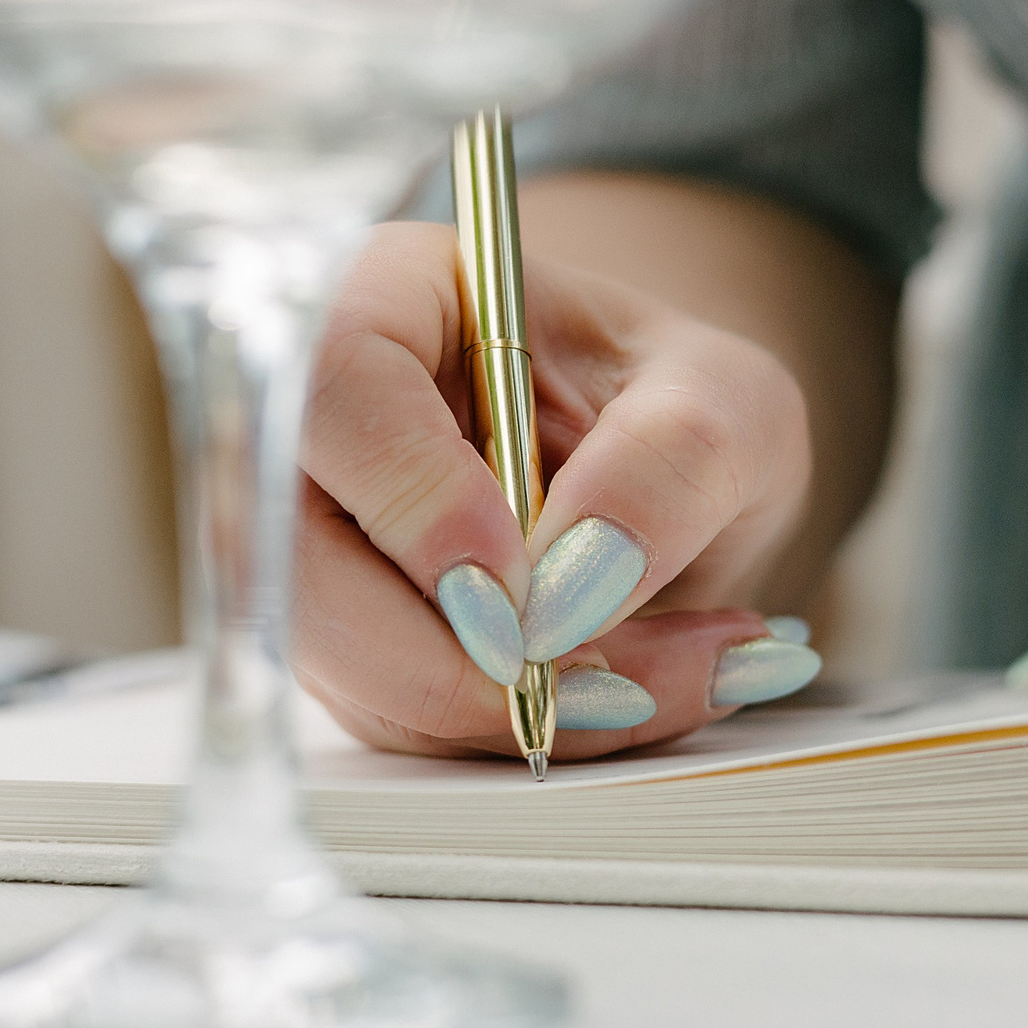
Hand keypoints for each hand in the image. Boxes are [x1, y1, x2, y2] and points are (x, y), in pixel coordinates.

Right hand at [293, 222, 822, 759]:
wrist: (675, 478)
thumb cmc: (682, 405)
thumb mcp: (731, 402)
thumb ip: (673, 463)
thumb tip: (573, 586)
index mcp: (391, 297)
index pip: (334, 383)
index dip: (413, 501)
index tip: (522, 593)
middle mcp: (319, 420)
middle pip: (297, 557)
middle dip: (452, 659)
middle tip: (609, 684)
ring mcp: (318, 540)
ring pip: (345, 662)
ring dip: (507, 708)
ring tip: (669, 680)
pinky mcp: (348, 640)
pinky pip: (397, 716)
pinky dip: (518, 729)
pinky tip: (631, 696)